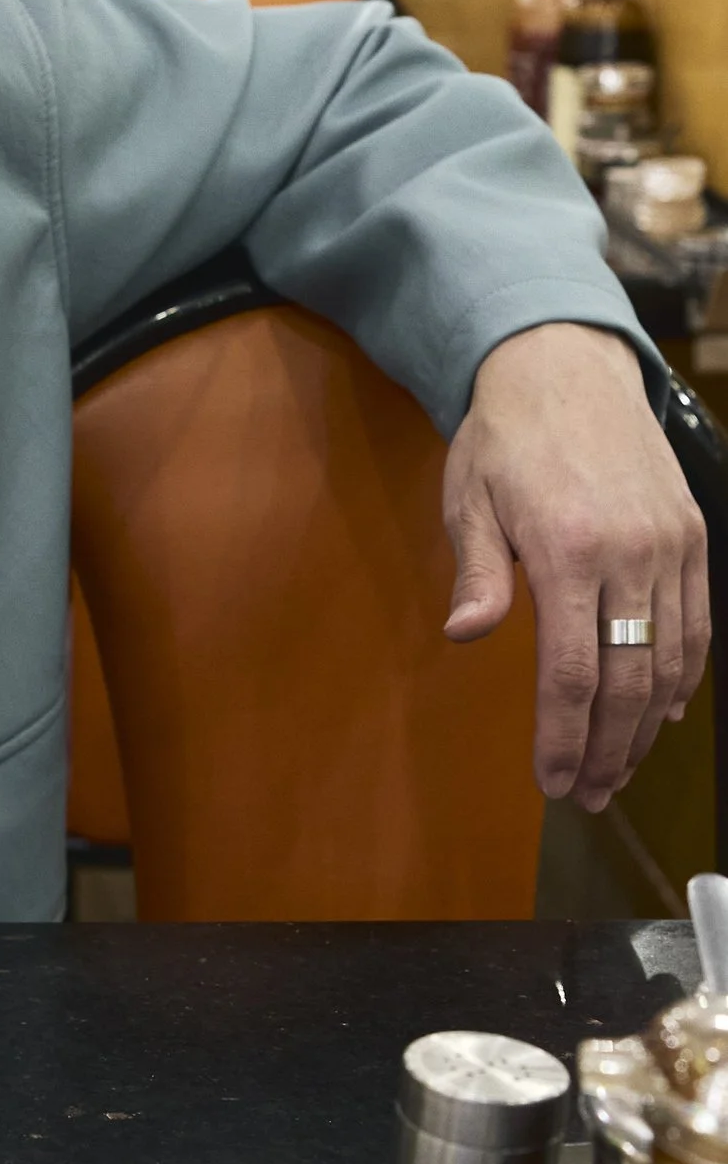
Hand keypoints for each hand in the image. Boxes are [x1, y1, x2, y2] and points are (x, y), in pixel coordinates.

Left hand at [442, 322, 708, 810]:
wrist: (567, 367)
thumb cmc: (505, 437)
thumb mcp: (469, 498)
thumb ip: (479, 573)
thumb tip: (466, 635)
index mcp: (567, 550)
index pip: (570, 672)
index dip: (563, 738)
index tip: (550, 781)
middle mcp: (631, 554)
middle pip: (627, 682)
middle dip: (607, 750)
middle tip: (585, 796)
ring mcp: (670, 547)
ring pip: (669, 663)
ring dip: (644, 727)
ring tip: (616, 770)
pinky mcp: (692, 537)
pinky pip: (696, 626)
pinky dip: (681, 678)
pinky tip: (660, 714)